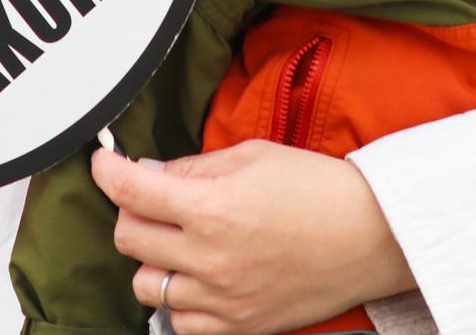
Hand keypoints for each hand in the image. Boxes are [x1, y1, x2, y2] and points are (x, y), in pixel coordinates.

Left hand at [92, 142, 411, 334]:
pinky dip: (180, 301)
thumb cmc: (318, 189)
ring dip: (154, 260)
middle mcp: (211, 259)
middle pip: (129, 238)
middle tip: (156, 200)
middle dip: (133, 211)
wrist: (371, 235)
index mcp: (212, 208)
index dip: (107, 172)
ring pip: (147, 286)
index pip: (132, 192)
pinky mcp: (239, 326)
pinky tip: (199, 277)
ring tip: (180, 242)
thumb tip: (149, 174)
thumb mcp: (251, 157)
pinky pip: (180, 323)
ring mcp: (223, 299)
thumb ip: (194, 168)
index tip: (104, 164)